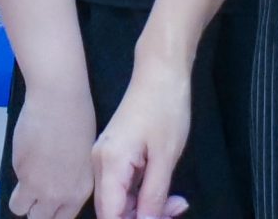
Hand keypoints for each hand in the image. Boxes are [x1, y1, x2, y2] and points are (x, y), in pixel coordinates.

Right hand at [6, 83, 98, 218]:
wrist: (58, 101)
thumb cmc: (78, 121)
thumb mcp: (85, 160)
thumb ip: (72, 183)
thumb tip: (59, 189)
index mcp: (79, 192)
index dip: (53, 213)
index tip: (48, 206)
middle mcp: (57, 194)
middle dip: (35, 209)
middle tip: (36, 194)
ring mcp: (34, 184)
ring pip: (19, 207)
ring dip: (22, 197)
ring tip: (29, 175)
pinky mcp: (18, 169)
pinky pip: (15, 179)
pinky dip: (19, 169)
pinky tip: (30, 150)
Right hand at [89, 68, 193, 218]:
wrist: (160, 73)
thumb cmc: (166, 110)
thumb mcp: (165, 158)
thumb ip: (153, 196)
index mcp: (110, 164)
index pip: (110, 215)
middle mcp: (100, 163)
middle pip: (113, 211)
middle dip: (143, 218)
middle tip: (177, 211)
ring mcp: (105, 158)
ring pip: (120, 200)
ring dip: (146, 208)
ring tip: (177, 203)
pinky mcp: (114, 155)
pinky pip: (123, 187)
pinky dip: (143, 195)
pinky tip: (166, 193)